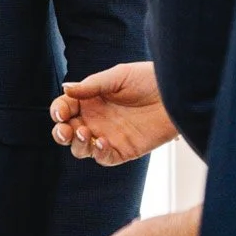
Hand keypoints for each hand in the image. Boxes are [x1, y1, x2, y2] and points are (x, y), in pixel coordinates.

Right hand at [51, 61, 176, 167]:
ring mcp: (108, 136)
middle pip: (68, 132)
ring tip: (83, 133)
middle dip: (60, 133)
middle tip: (66, 129)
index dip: (59, 111)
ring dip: (77, 144)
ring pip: (81, 148)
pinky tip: (101, 142)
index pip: (66, 108)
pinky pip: (103, 158)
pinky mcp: (123, 150)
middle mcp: (96, 119)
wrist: (177, 94)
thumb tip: (66, 89)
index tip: (61, 112)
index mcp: (91, 100)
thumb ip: (92, 85)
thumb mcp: (118, 76)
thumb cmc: (149, 79)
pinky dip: (98, 153)